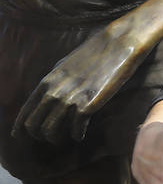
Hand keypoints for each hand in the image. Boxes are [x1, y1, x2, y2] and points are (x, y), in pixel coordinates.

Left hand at [16, 0, 162, 143]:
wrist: (119, 44)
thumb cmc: (95, 53)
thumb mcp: (65, 65)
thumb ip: (54, 82)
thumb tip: (46, 95)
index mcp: (46, 82)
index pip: (25, 113)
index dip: (21, 128)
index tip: (22, 137)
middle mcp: (54, 92)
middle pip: (34, 126)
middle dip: (38, 136)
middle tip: (48, 139)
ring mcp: (70, 99)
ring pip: (51, 131)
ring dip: (56, 139)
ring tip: (64, 139)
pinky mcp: (88, 105)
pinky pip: (76, 129)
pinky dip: (77, 135)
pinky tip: (80, 134)